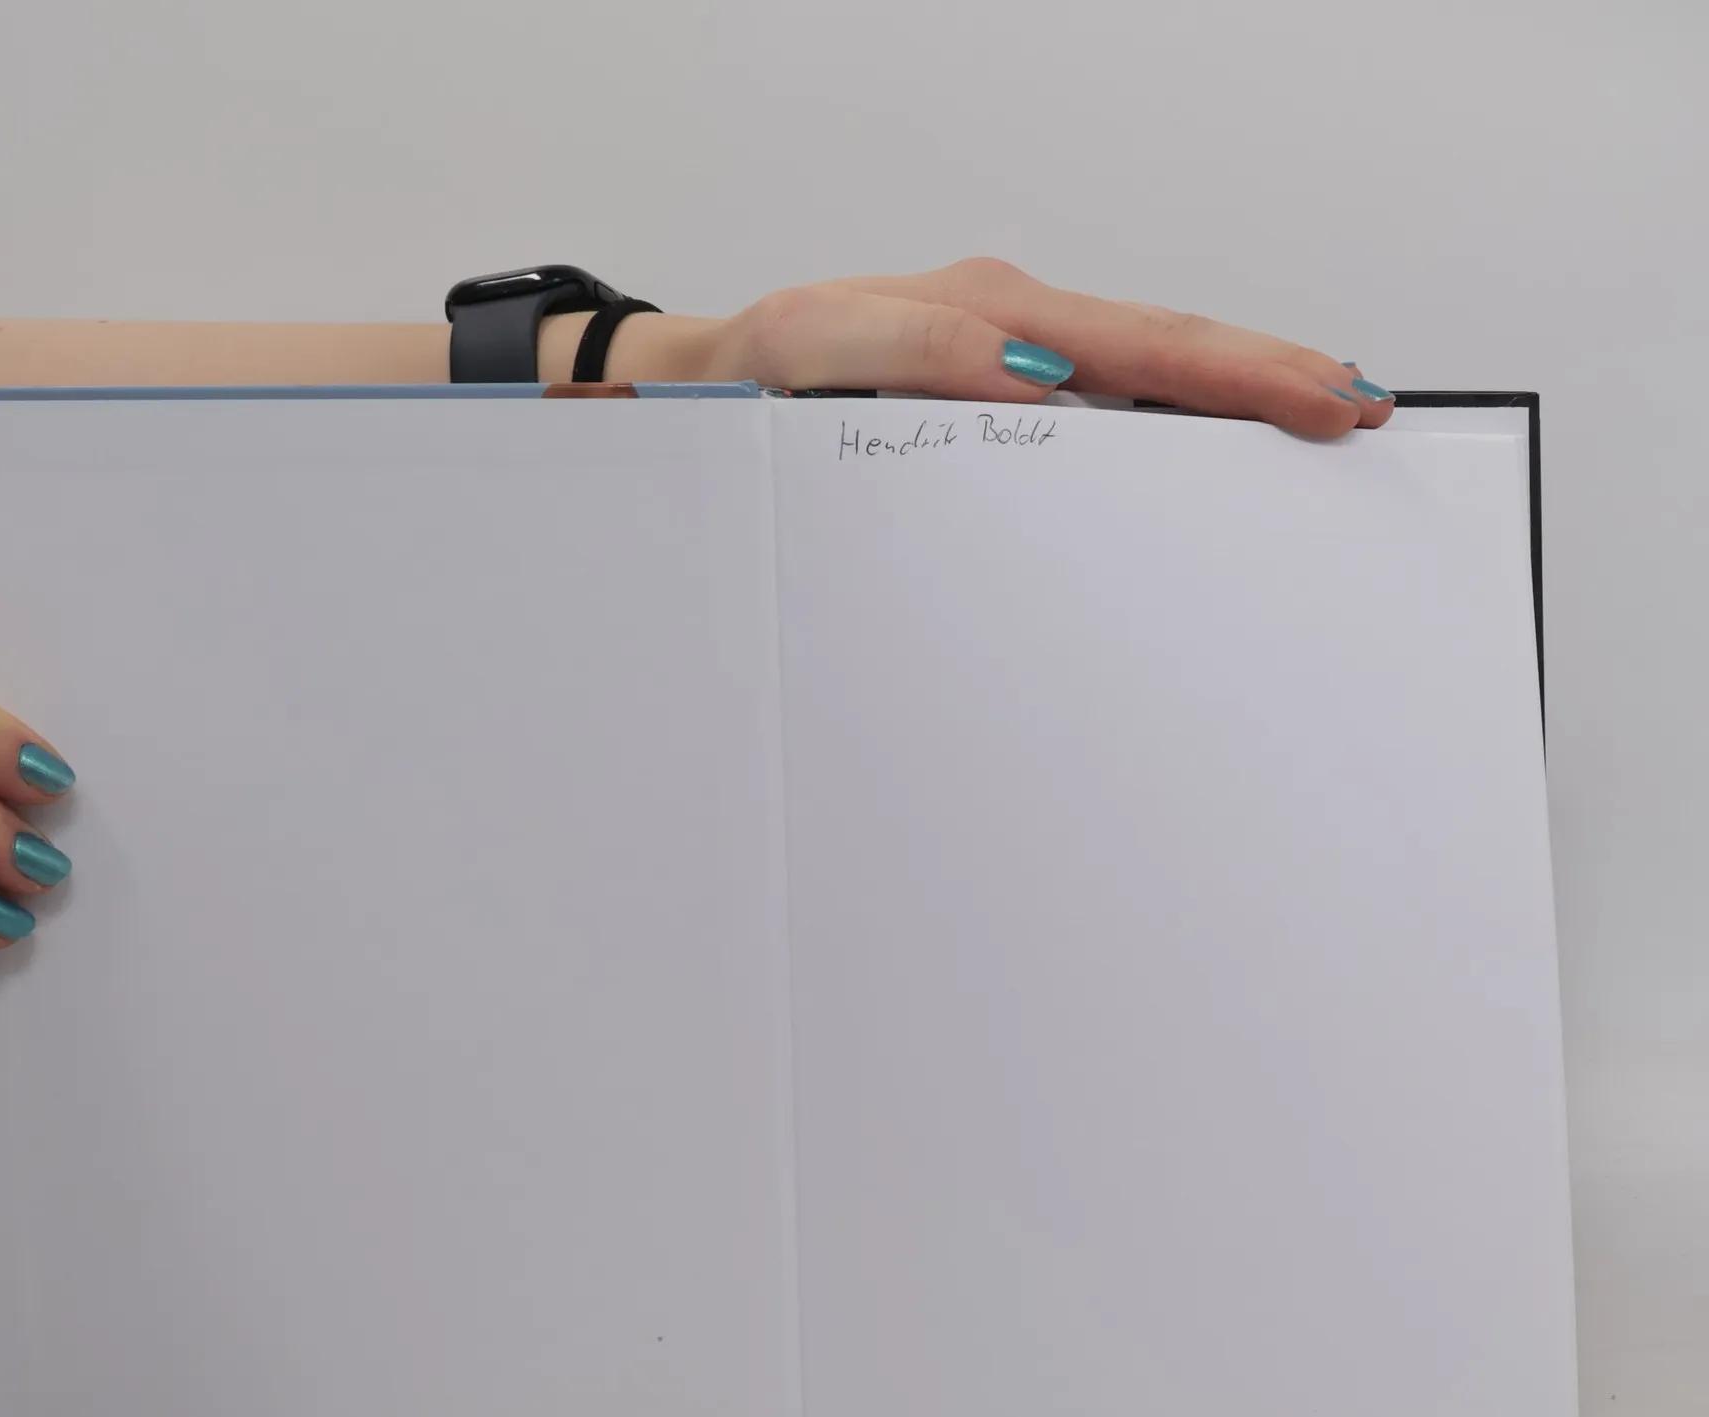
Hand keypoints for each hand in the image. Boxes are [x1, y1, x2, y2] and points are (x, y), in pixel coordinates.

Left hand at [669, 257, 1394, 438]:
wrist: (701, 393)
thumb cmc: (751, 379)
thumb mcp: (818, 355)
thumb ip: (925, 357)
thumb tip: (1045, 380)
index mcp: (992, 314)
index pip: (1147, 344)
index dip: (1242, 373)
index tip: (1324, 401)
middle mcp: (1017, 330)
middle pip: (1172, 352)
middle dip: (1274, 379)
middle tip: (1369, 410)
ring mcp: (1013, 364)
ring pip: (1150, 379)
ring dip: (1239, 397)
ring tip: (1326, 418)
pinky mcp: (997, 401)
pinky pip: (1105, 409)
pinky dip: (1176, 421)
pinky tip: (1217, 447)